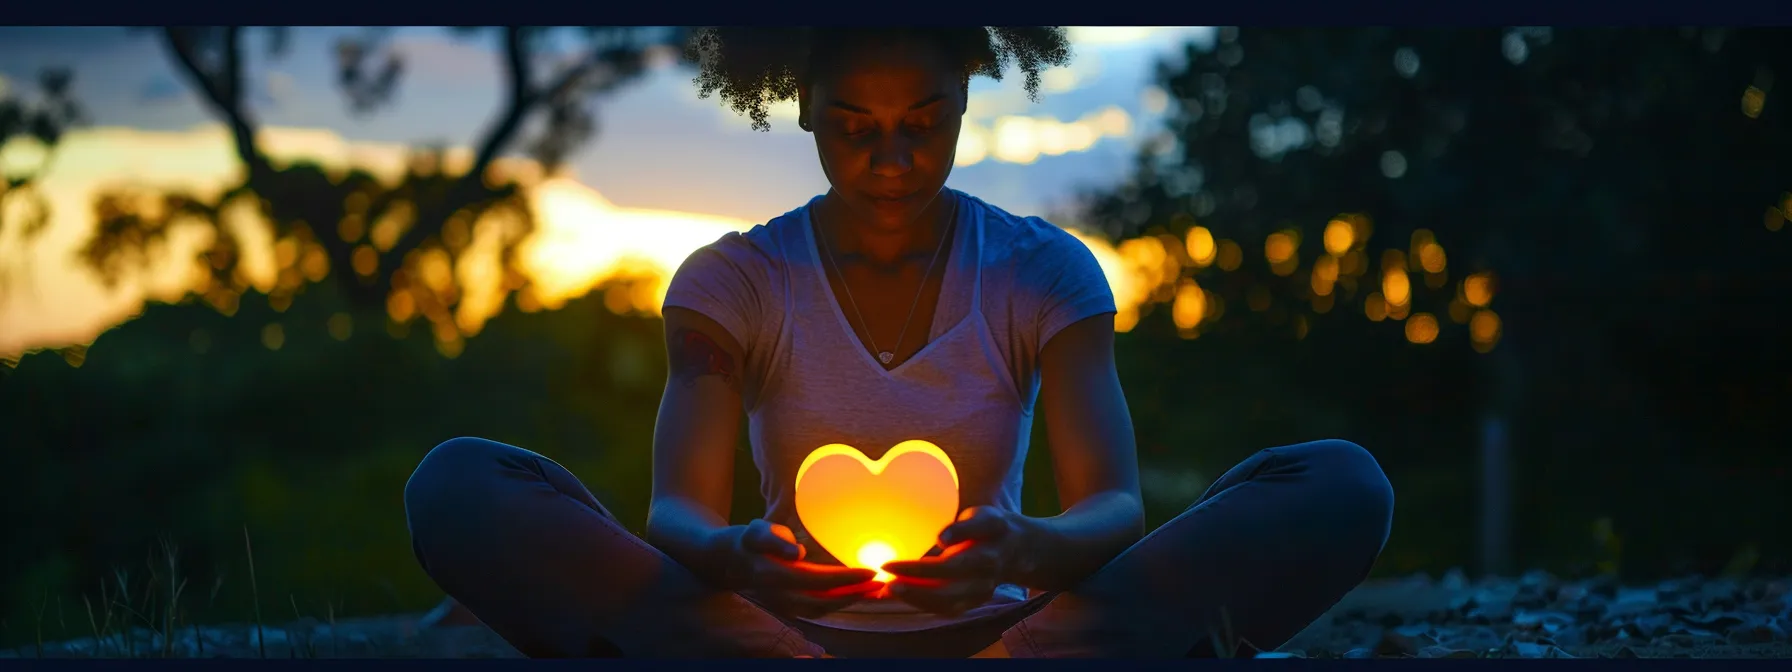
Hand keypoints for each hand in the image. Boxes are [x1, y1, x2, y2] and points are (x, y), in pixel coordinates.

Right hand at [724, 519, 880, 617]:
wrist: (729, 561)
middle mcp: (781, 596)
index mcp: (775, 576)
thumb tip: (797, 552)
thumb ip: (775, 539)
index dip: (845, 578)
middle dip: (855, 595)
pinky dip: (839, 603)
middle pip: (824, 601)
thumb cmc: (748, 540)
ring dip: (850, 601)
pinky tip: (856, 594)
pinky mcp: (789, 608)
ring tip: (876, 591)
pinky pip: (818, 609)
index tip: (870, 571)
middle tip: (883, 585)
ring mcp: (784, 606)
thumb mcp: (756, 531)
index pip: (817, 580)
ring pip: (823, 609)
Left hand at [882, 506, 1028, 615]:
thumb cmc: (993, 528)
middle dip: (914, 588)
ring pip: (944, 605)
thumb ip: (963, 527)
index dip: (919, 569)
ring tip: (886, 590)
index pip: (951, 564)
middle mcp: (984, 580)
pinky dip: (919, 603)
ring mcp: (978, 595)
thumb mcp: (984, 517)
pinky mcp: (971, 604)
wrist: (1018, 551)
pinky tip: (898, 594)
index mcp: (987, 555)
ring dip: (914, 599)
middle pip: (947, 591)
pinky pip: (944, 609)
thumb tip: (941, 539)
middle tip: (886, 580)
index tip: (891, 564)